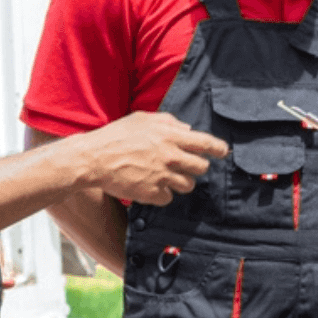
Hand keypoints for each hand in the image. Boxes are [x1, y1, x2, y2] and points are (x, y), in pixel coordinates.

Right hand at [71, 111, 227, 204]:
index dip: (218, 149)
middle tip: (186, 166)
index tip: (223, 152)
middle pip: (201, 168)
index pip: (205, 143)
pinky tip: (150, 185)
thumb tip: (187, 129)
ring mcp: (162, 176)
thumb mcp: (143, 119)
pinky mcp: (152, 193)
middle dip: (197, 167)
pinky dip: (162, 194)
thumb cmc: (116, 136)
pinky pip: (169, 198)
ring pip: (188, 185)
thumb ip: (169, 122)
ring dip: (180, 182)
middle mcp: (170, 157)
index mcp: (170, 136)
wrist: (94, 159)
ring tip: (163, 175)